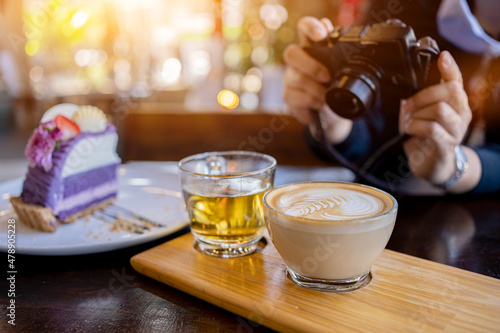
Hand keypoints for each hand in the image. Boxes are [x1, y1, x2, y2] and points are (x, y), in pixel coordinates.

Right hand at [282, 17, 351, 143]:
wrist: (331, 112)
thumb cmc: (334, 86)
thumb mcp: (340, 69)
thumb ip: (334, 48)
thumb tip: (326, 25)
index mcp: (310, 48)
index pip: (304, 27)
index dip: (310, 27)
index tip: (321, 35)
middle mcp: (296, 61)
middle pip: (291, 53)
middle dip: (311, 66)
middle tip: (327, 77)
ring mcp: (290, 78)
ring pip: (297, 79)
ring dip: (316, 89)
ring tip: (327, 96)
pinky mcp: (288, 96)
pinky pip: (298, 97)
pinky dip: (313, 102)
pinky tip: (321, 104)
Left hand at [399, 51, 478, 189]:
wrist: (432, 164)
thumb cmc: (426, 136)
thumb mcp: (423, 114)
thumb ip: (421, 100)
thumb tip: (408, 87)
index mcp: (455, 102)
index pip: (456, 80)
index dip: (450, 68)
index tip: (443, 56)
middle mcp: (461, 113)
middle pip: (448, 91)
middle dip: (422, 96)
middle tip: (406, 106)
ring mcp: (457, 130)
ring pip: (439, 109)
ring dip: (417, 114)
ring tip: (407, 122)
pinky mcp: (447, 144)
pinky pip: (432, 129)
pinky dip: (416, 127)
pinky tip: (409, 130)